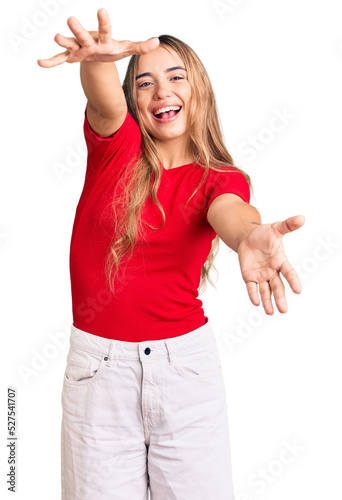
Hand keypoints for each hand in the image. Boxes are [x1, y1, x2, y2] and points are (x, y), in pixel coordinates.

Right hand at [37, 8, 159, 67]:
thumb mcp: (127, 49)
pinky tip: (40, 63)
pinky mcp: (72, 57)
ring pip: (70, 45)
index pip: (105, 30)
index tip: (101, 10)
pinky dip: (51, 62)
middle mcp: (89, 41)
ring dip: (63, 42)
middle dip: (78, 30)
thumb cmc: (112, 48)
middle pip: (84, 36)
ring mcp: (79, 48)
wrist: (98, 51)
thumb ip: (140, 46)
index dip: (104, 21)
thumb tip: (157, 42)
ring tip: (56, 38)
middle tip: (70, 19)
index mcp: (103, 39)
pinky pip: (60, 60)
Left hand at [237, 215, 304, 313]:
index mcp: (280, 261)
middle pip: (277, 286)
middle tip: (283, 310)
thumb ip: (288, 225)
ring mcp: (261, 275)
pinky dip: (253, 295)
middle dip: (280, 298)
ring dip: (268, 301)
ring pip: (265, 290)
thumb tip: (302, 218)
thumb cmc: (264, 234)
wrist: (248, 237)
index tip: (298, 290)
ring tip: (270, 312)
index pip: (288, 272)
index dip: (293, 281)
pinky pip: (252, 288)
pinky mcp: (249, 277)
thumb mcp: (275, 228)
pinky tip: (256, 303)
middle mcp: (272, 271)